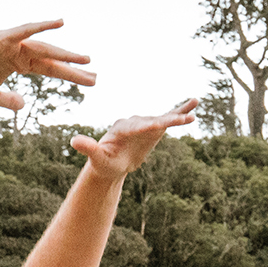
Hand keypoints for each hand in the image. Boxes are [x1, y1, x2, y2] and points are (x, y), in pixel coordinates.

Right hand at [0, 20, 96, 110]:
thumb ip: (7, 99)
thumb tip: (23, 104)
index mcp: (17, 64)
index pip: (49, 70)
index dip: (69, 76)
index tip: (89, 83)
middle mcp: (17, 51)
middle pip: (51, 60)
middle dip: (73, 69)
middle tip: (95, 77)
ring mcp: (10, 44)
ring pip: (43, 47)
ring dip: (65, 53)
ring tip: (86, 60)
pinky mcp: (0, 39)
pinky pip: (24, 31)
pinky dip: (41, 25)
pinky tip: (59, 22)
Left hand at [70, 100, 198, 182]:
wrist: (111, 164)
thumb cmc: (103, 163)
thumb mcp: (95, 158)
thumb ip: (87, 148)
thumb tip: (73, 140)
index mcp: (121, 129)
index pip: (134, 127)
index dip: (145, 127)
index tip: (156, 126)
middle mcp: (134, 122)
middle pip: (151, 121)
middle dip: (164, 121)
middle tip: (178, 119)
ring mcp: (146, 124)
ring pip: (162, 119)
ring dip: (177, 117)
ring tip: (191, 115)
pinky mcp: (155, 127)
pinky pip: (168, 117)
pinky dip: (181, 110)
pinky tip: (194, 103)